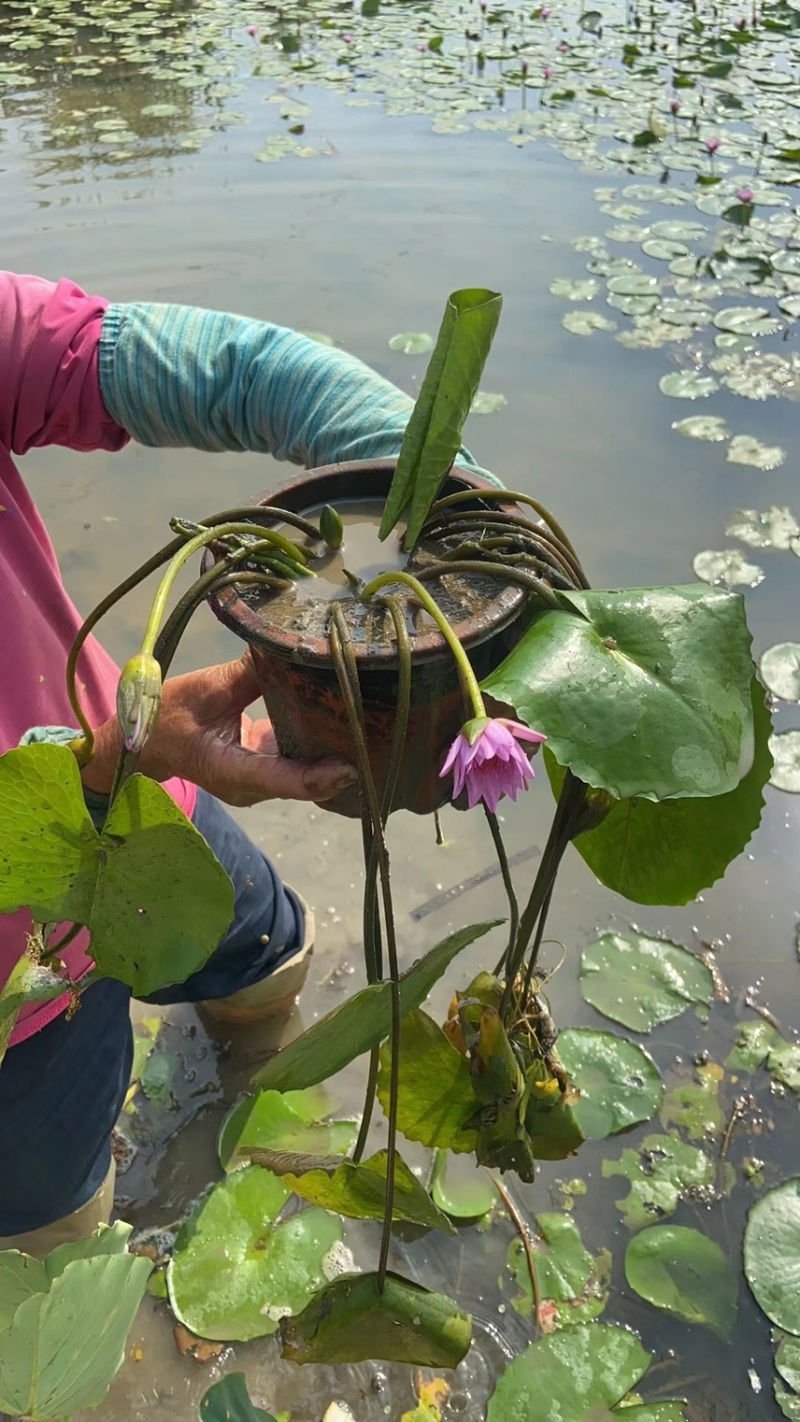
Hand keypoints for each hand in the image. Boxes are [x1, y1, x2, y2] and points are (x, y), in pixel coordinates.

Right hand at [81, 652, 357, 806]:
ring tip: (370, 730)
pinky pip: (298, 761)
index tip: (351, 768)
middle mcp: (251, 786)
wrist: (148, 741)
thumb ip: (250, 673)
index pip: (280, 779)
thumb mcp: (207, 688)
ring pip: (304, 775)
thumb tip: (289, 649)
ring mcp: (259, 782)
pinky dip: (318, 745)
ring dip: (333, 757)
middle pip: (303, 782)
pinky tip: (344, 721)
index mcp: (231, 771)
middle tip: (376, 739)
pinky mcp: (265, 769)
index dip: (318, 777)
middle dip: (339, 767)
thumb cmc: (171, 715)